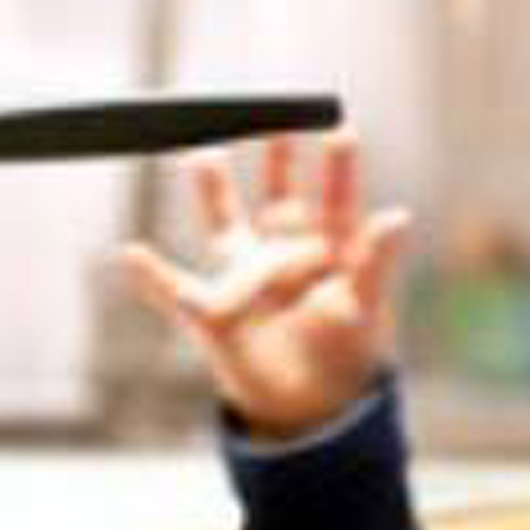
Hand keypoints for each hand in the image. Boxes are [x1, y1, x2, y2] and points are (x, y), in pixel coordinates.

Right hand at [122, 132, 411, 440]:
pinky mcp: (214, 313)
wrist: (310, 410)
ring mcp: (246, 280)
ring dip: (213, 193)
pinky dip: (151, 277)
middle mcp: (285, 256)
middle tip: (271, 119)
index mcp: (329, 254)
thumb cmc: (347, 355)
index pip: (335, 201)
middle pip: (278, 199)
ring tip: (201, 155)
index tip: (339, 127)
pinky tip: (130, 254)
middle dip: (275, 161)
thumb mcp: (366, 306)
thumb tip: (399, 215)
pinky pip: (175, 290)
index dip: (338, 166)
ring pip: (224, 226)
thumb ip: (377, 261)